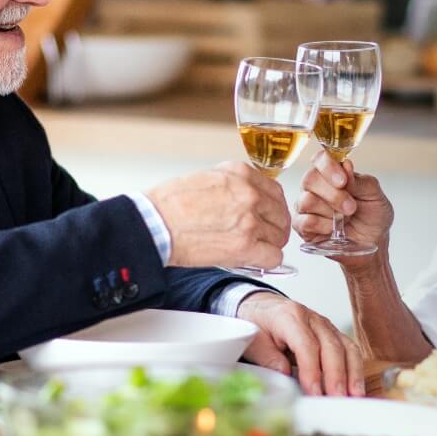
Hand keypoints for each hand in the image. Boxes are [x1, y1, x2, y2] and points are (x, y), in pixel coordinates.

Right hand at [147, 162, 289, 270]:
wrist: (155, 224)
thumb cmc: (170, 204)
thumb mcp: (207, 178)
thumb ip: (233, 185)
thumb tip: (247, 198)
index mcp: (240, 174)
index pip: (275, 191)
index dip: (273, 208)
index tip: (269, 216)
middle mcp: (250, 194)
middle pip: (280, 215)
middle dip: (274, 228)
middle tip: (264, 237)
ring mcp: (250, 220)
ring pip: (278, 237)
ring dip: (268, 245)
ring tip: (253, 249)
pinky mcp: (245, 246)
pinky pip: (273, 257)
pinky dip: (265, 261)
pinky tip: (253, 260)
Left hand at [236, 291, 366, 396]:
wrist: (262, 306)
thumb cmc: (258, 324)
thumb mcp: (255, 341)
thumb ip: (269, 359)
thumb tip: (286, 378)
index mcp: (289, 317)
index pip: (306, 345)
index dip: (312, 370)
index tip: (314, 392)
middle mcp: (312, 319)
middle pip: (331, 346)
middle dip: (336, 375)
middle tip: (336, 398)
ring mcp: (325, 325)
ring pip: (346, 347)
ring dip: (352, 373)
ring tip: (354, 396)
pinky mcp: (333, 334)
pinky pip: (349, 350)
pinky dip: (354, 369)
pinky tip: (355, 387)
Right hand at [293, 151, 393, 258]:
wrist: (372, 243)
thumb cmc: (373, 216)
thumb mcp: (375, 196)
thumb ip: (361, 181)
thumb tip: (346, 165)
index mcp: (332, 173)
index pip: (320, 158)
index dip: (328, 167)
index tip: (343, 181)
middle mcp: (315, 186)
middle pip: (310, 179)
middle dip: (333, 195)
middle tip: (351, 207)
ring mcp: (305, 205)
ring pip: (306, 200)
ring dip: (330, 212)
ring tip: (345, 219)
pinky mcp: (301, 225)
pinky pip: (304, 221)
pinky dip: (322, 226)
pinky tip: (333, 229)